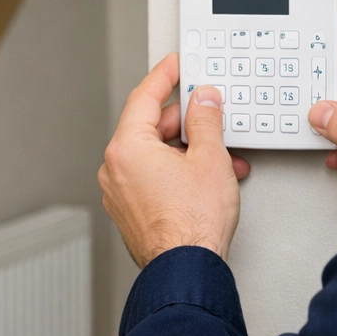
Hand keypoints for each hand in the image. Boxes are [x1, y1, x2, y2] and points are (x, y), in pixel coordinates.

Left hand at [99, 54, 250, 267]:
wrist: (186, 270)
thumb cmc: (192, 224)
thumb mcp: (210, 158)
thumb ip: (205, 121)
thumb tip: (203, 101)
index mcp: (126, 148)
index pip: (143, 97)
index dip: (164, 76)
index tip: (175, 64)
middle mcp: (115, 169)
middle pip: (150, 127)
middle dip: (186, 122)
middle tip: (211, 114)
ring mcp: (121, 193)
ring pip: (156, 155)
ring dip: (188, 151)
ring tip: (221, 156)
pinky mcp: (132, 212)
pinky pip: (154, 178)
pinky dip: (179, 171)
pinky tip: (207, 177)